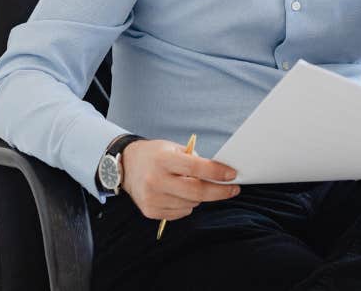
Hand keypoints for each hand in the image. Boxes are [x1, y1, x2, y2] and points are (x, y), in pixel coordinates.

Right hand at [120, 139, 239, 220]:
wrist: (126, 166)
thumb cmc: (155, 155)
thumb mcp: (173, 148)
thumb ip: (195, 161)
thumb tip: (220, 175)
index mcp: (163, 160)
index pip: (196, 168)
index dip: (217, 172)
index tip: (232, 175)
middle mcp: (155, 180)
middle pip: (196, 192)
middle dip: (219, 192)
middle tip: (233, 190)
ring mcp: (152, 198)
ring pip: (191, 204)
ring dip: (199, 197)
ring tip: (189, 185)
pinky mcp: (150, 211)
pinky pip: (181, 212)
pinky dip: (186, 205)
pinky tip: (178, 194)